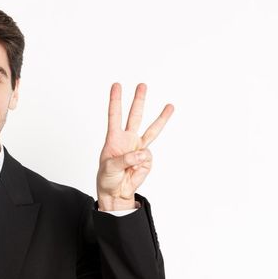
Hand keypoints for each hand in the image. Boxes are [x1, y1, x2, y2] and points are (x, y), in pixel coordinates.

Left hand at [96, 83, 173, 210]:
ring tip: (170, 106)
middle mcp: (127, 139)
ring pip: (152, 130)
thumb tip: (143, 154)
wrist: (116, 193)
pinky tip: (134, 171)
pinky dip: (141, 165)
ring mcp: (138, 149)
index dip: (115, 100)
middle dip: (139, 100)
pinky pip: (148, 158)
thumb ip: (125, 159)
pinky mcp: (147, 160)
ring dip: (161, 118)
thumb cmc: (107, 178)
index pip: (115, 115)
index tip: (116, 85)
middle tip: (142, 85)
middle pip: (135, 116)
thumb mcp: (110, 167)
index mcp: (114, 138)